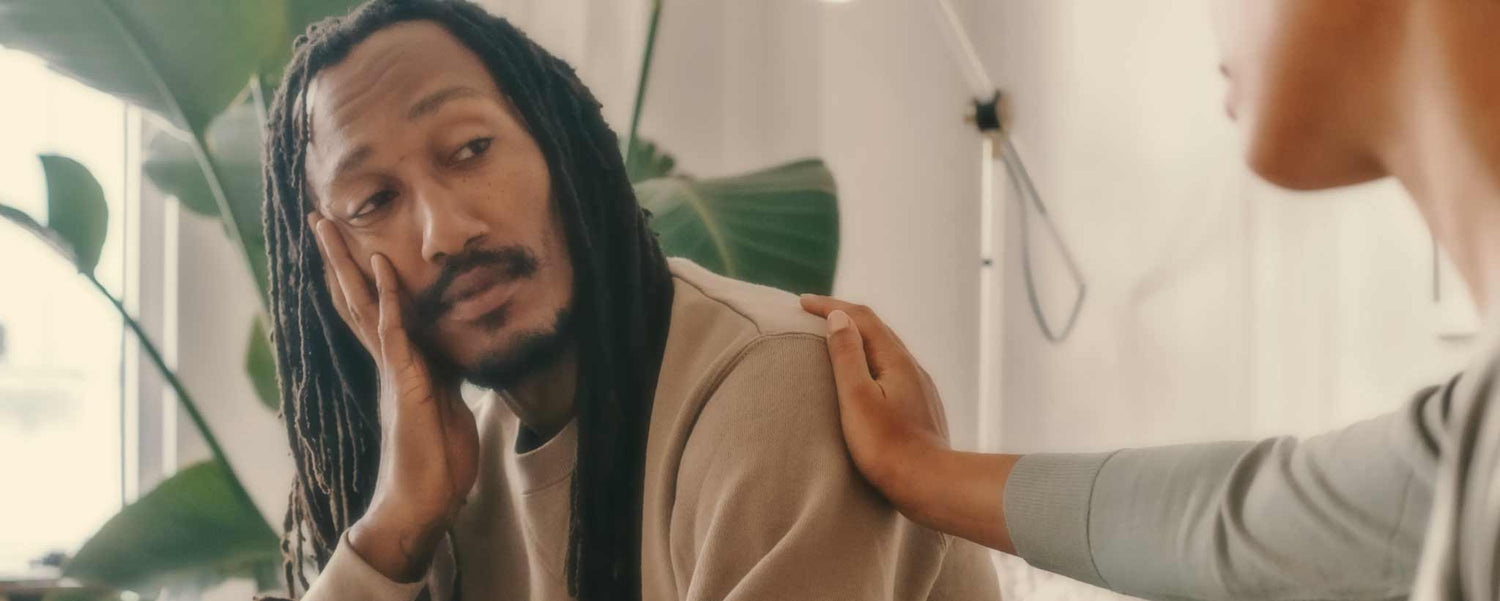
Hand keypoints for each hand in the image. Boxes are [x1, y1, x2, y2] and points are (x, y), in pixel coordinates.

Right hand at [309, 215, 479, 581]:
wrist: (425, 504)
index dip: (360, 277)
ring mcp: (393, 373)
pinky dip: (390, 302)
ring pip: (365, 309)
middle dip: (338, 259)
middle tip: (317, 219)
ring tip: (330, 229)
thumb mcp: (447, 404)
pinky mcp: (407, 387)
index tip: (345, 241)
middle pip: (356, 300)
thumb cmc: (437, 461)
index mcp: (398, 366)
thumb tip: (448, 353)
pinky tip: (381, 271)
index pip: (373, 311)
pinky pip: (396, 336)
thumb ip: (442, 374)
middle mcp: (388, 363)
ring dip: (349, 267)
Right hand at [799, 295, 949, 505]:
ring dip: (858, 339)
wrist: (930, 485)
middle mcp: (912, 367)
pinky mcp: (921, 407)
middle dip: (844, 317)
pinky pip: (892, 371)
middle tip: (813, 314)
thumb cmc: (887, 447)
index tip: (801, 302)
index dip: (830, 306)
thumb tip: (838, 318)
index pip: (861, 318)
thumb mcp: (857, 398)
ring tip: (834, 340)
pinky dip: (870, 361)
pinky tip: (864, 377)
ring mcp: (920, 387)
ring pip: (886, 350)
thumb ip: (847, 356)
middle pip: (876, 329)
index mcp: (895, 360)